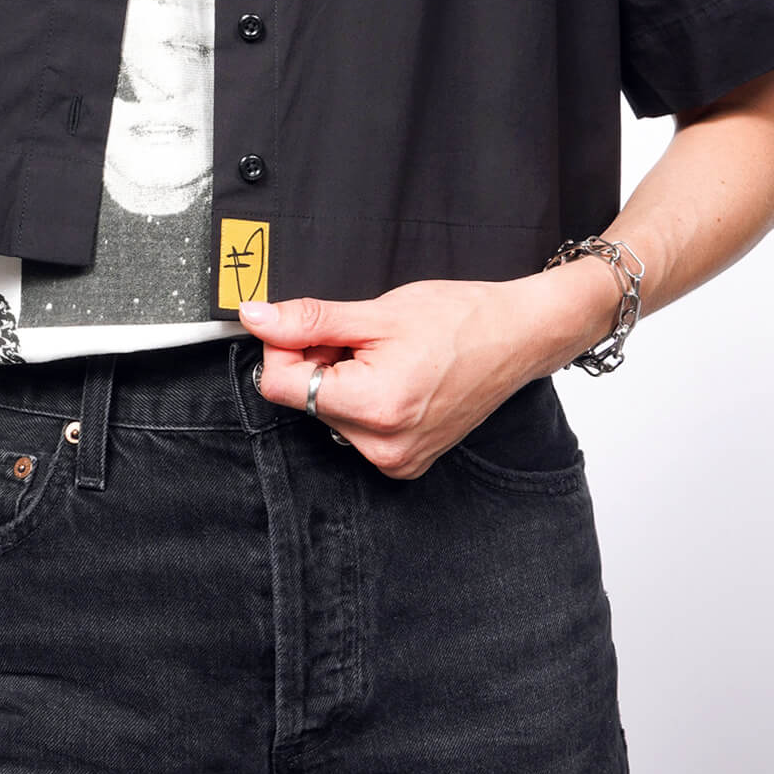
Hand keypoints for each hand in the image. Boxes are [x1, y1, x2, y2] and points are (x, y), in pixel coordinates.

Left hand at [238, 272, 612, 479]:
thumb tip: (256, 317)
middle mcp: (383, 447)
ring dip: (339, 379)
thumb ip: (308, 319)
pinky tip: (393, 376)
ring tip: (384, 356)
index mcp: (374, 408)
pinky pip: (354, 429)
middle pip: (302, 399)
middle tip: (361, 337)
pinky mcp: (404, 461)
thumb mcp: (376, 312)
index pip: (278, 385)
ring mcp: (396, 460)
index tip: (307, 325)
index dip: (283, 347)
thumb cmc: (461, 320)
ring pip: (326, 414)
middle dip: (318, 361)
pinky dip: (360, 398)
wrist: (517, 337)